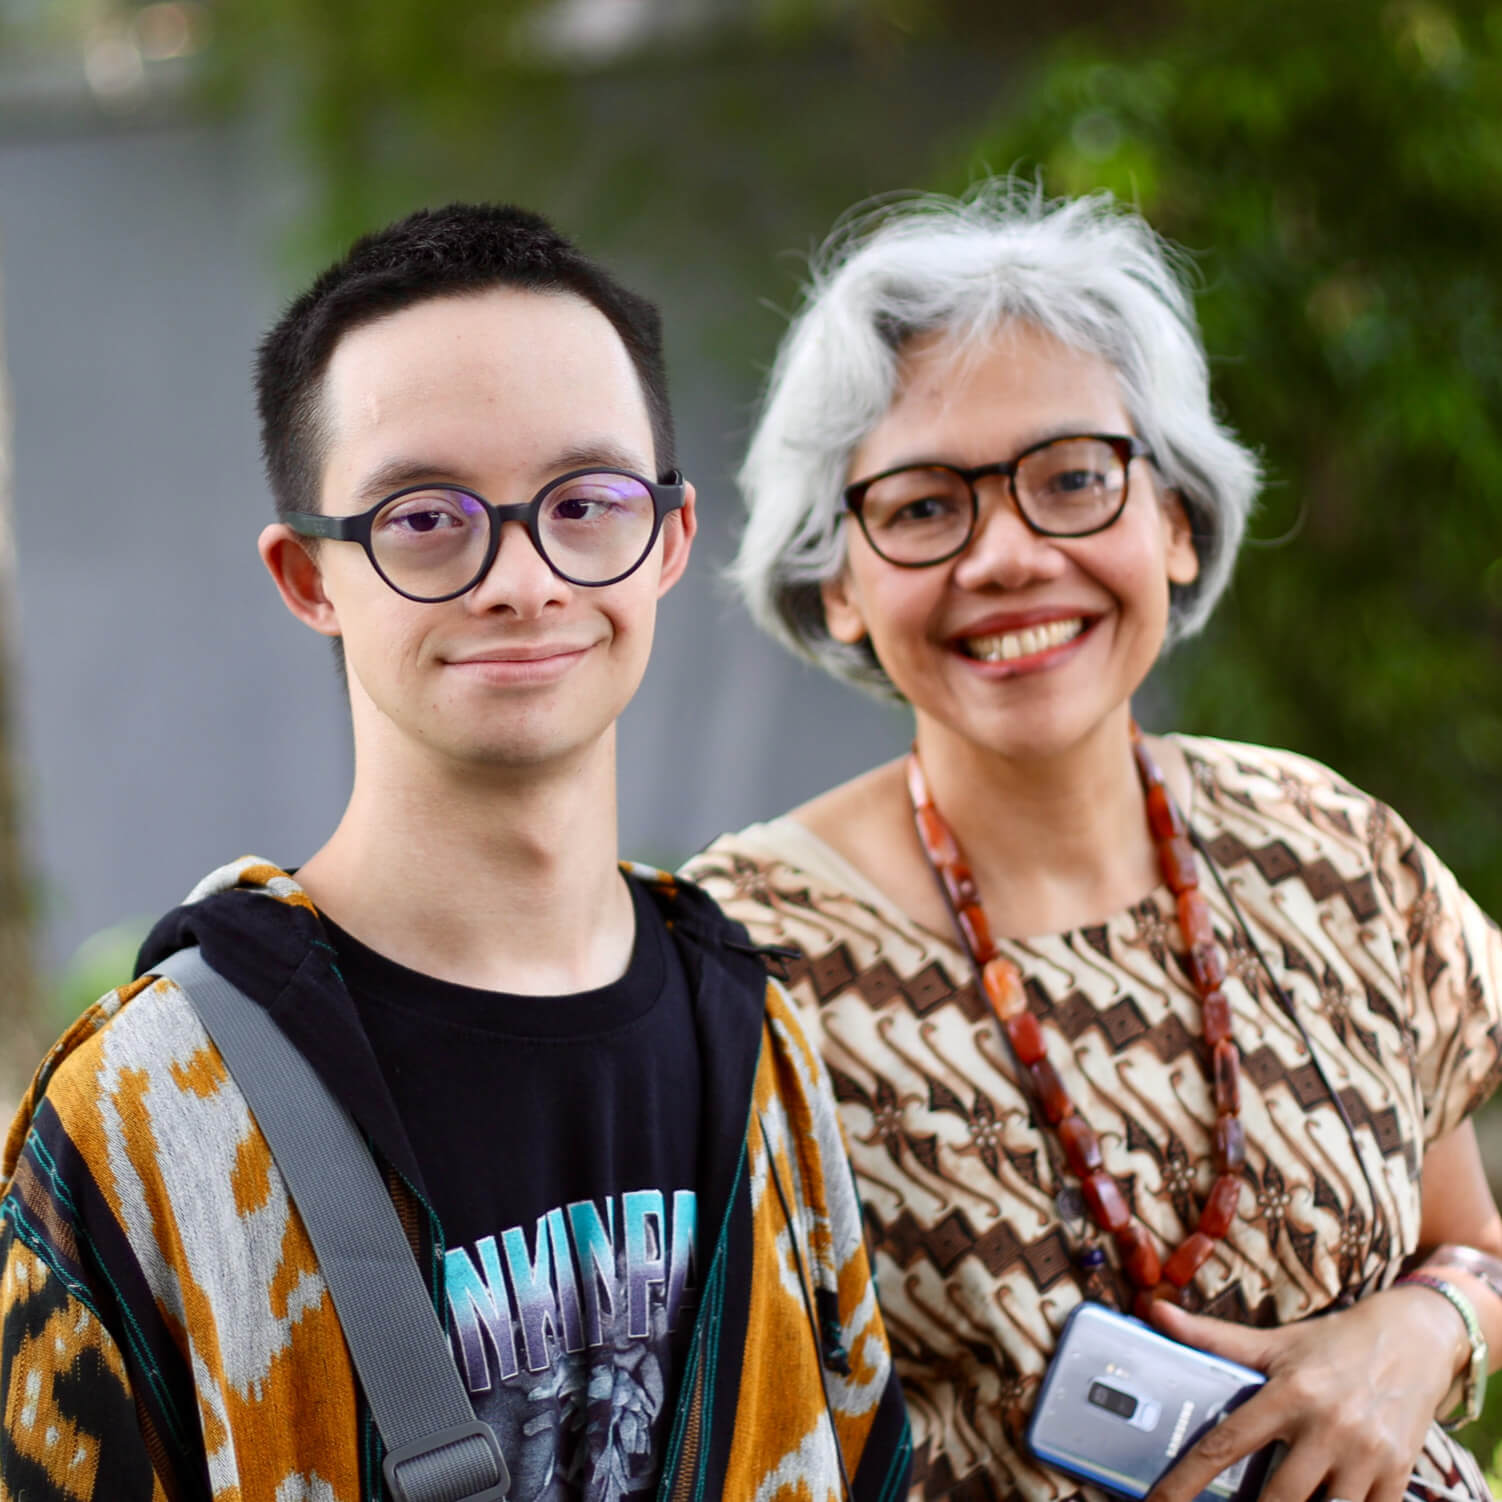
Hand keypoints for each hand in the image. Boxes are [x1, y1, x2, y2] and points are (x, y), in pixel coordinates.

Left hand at [1142, 1288, 1464, 1501]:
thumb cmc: (1332, 1343)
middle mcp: (1327, 1426)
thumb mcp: (1274, 1341)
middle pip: (1278, 1496)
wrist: (1414, 1338)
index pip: (1226, 1444)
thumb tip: (1155, 1311)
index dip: (1188, 1479)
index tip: (1159, 1501)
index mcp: (1289, 1392)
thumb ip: (1212, 1336)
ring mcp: (1366, 1455)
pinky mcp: (1397, 1475)